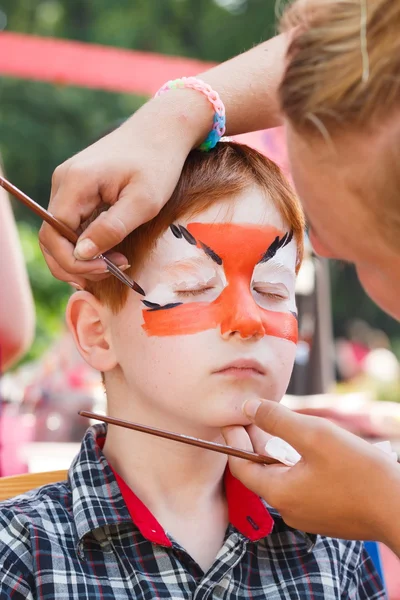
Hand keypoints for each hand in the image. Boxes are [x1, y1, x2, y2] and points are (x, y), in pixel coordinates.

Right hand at [39, 92, 210, 287]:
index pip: (54, 235)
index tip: (107, 270)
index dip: (74, 261)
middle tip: (108, 274)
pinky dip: (86, 243)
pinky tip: (108, 252)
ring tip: (112, 266)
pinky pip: (72, 223)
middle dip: (74, 263)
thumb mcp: (143, 202)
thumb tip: (82, 254)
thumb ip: (111, 229)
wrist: (163, 130)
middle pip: (51, 237)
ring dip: (81, 256)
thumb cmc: (158, 163)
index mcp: (75, 183)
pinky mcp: (79, 188)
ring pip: (60, 233)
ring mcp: (69, 184)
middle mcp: (64, 182)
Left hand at [223, 399, 399, 553]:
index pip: (241, 467)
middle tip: (251, 417)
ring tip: (274, 427)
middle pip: (260, 473)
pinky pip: (300, 486)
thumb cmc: (359, 471)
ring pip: (281, 478)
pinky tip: (302, 448)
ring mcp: (308, 514)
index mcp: (280, 493)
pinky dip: (293, 464)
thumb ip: (278, 420)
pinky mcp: (325, 514)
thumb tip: (248, 407)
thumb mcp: (315, 436)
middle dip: (253, 443)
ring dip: (274, 453)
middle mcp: (289, 509)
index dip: (233, 441)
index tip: (231, 419)